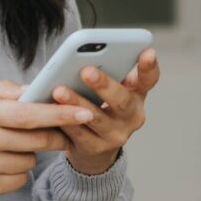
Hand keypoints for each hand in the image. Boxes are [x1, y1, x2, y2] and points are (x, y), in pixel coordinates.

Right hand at [0, 80, 96, 200]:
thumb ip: (2, 91)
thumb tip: (36, 90)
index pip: (28, 112)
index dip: (59, 112)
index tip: (83, 111)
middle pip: (35, 139)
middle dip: (56, 135)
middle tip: (63, 132)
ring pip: (30, 160)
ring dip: (31, 153)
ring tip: (10, 146)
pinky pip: (19, 179)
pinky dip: (17, 171)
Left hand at [51, 48, 159, 174]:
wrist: (95, 147)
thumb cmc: (101, 106)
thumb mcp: (110, 89)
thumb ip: (105, 71)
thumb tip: (81, 53)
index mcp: (136, 94)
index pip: (148, 80)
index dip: (149, 67)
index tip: (148, 52)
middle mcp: (131, 116)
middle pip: (121, 100)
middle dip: (104, 85)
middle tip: (86, 70)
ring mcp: (115, 135)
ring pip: (96, 118)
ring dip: (77, 103)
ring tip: (59, 90)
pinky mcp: (95, 149)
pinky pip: (78, 134)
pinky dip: (64, 121)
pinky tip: (51, 110)